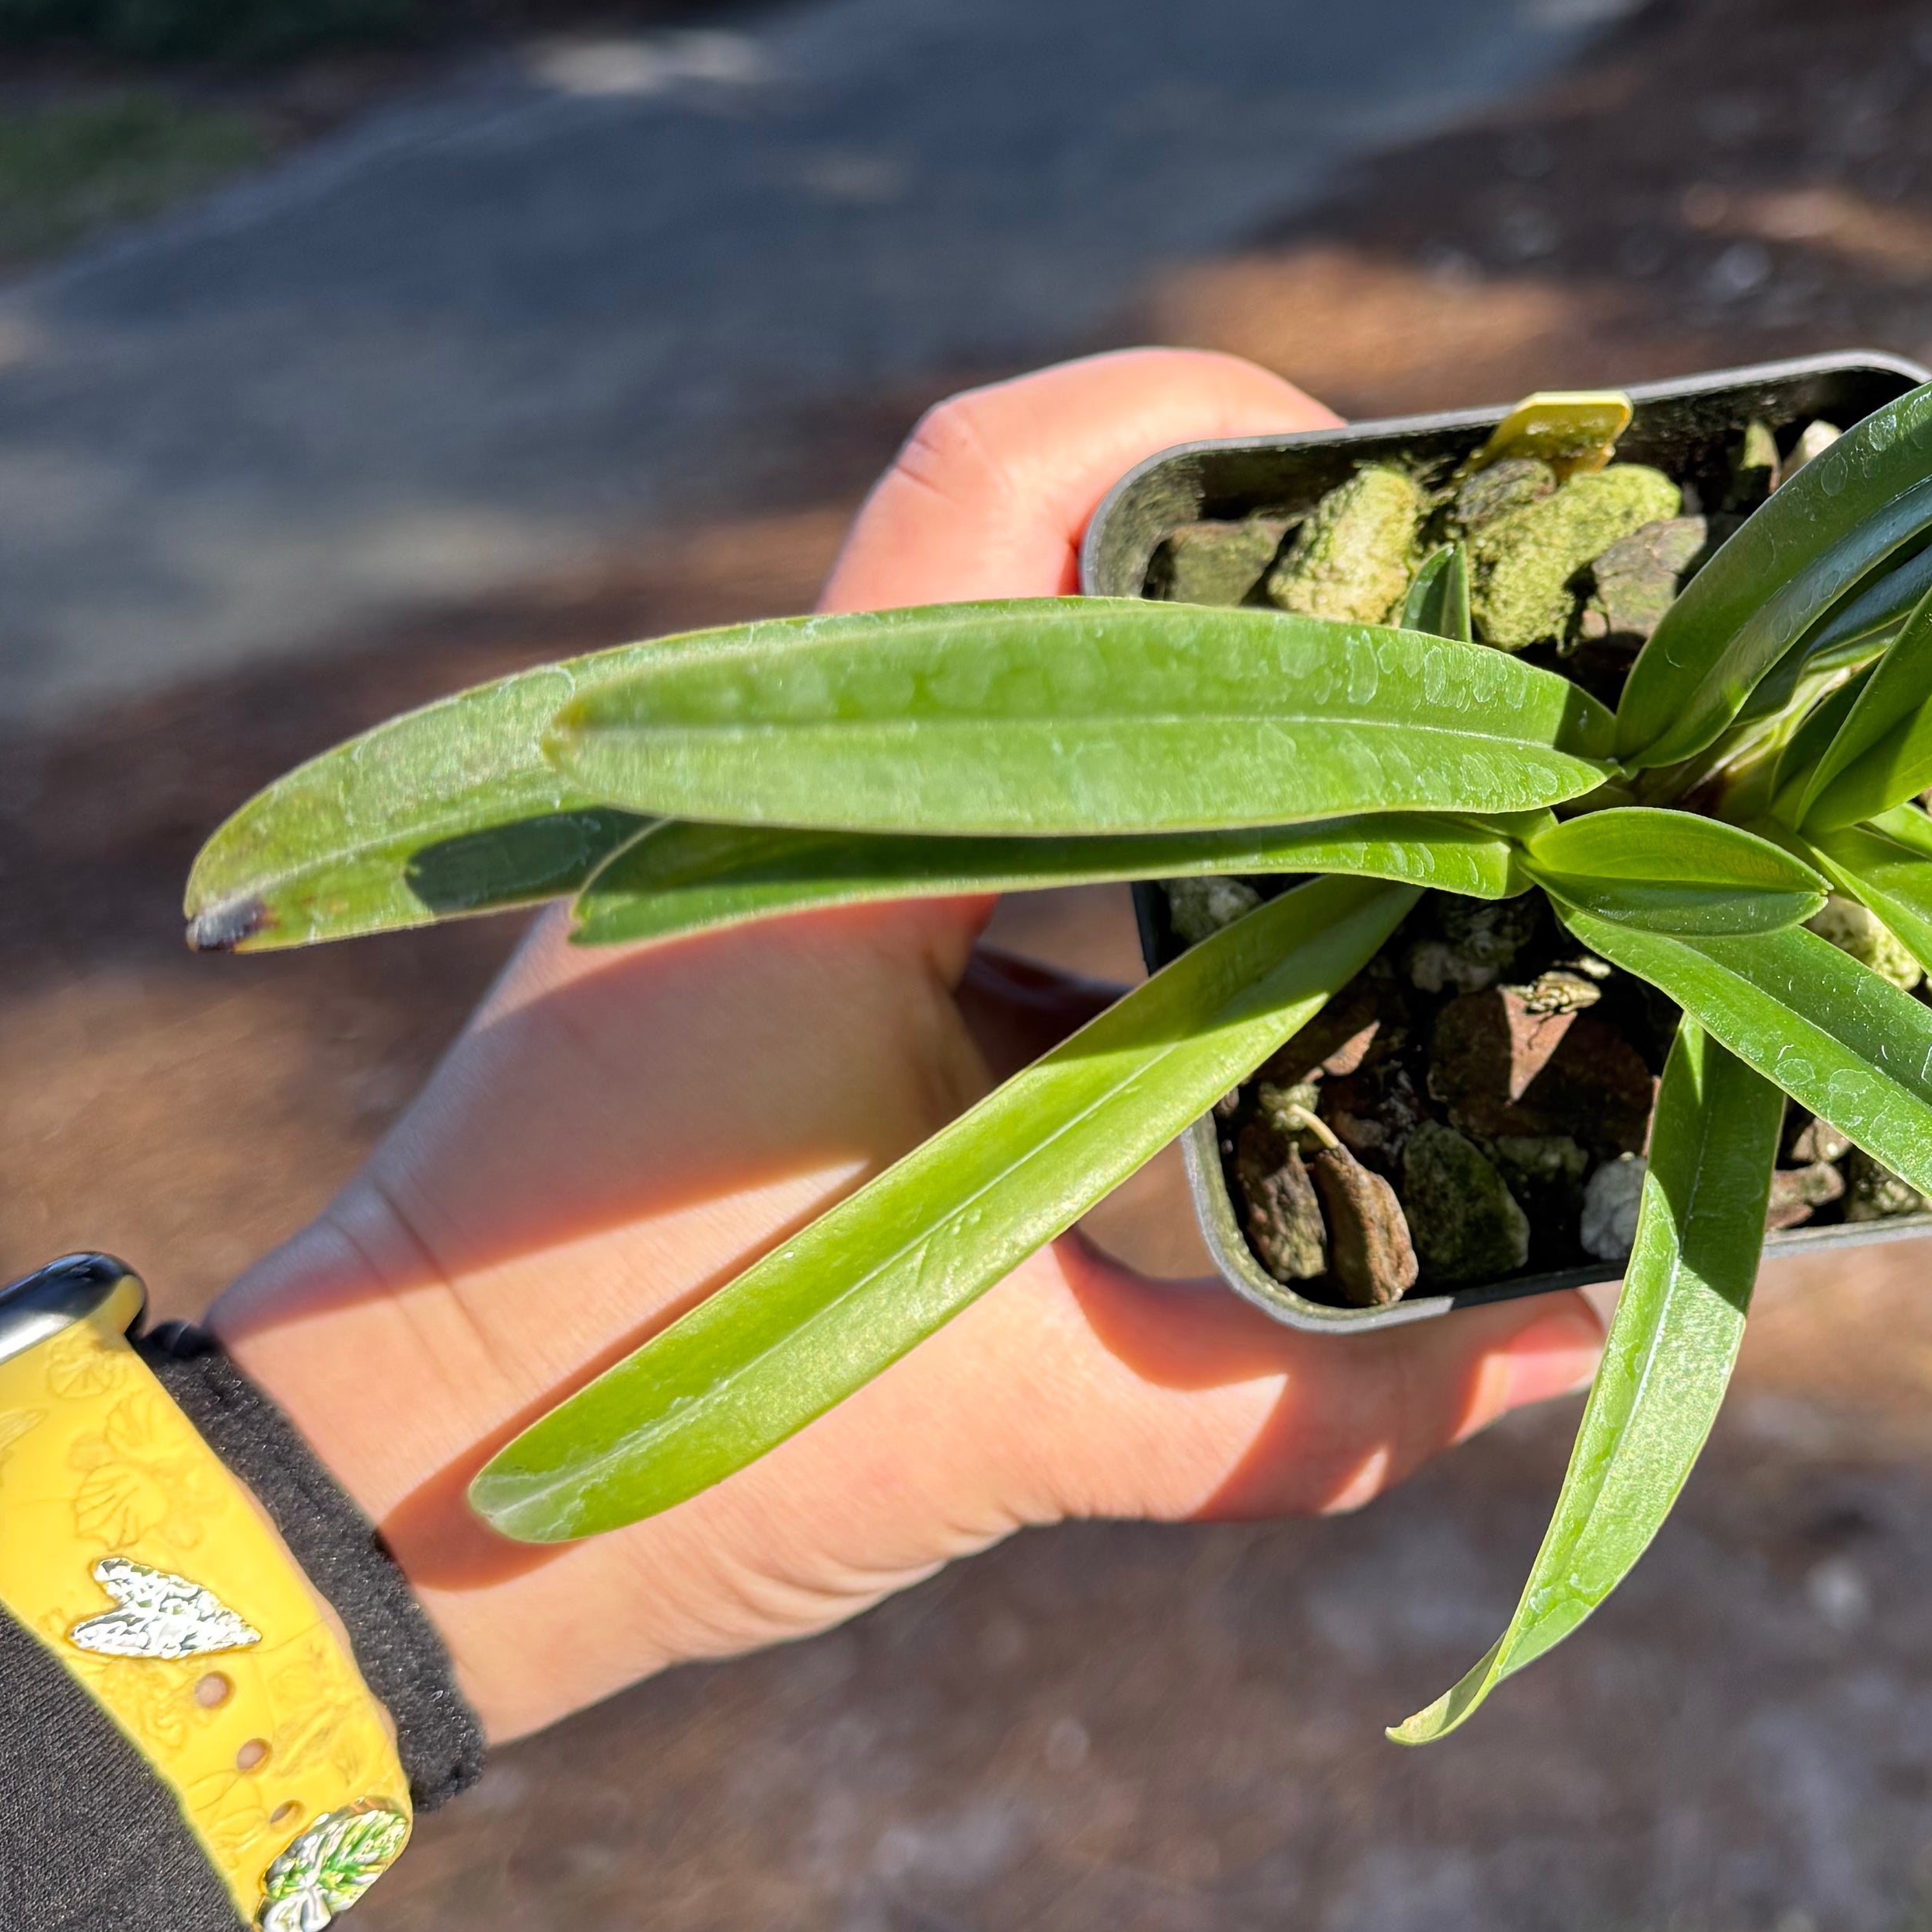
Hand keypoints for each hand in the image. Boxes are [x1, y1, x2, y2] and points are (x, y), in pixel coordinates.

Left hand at [211, 351, 1603, 1742]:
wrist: (384, 1512)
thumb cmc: (659, 1426)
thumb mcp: (1020, 1430)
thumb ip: (1303, 1412)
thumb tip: (1547, 1353)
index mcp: (816, 839)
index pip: (1001, 482)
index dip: (1195, 418)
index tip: (1388, 492)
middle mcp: (781, 814)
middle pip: (1053, 583)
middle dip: (1274, 601)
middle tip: (1468, 672)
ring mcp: (764, 885)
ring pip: (1027, 732)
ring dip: (1207, 755)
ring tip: (1415, 816)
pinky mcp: (773, 970)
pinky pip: (984, 859)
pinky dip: (1128, 886)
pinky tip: (1275, 982)